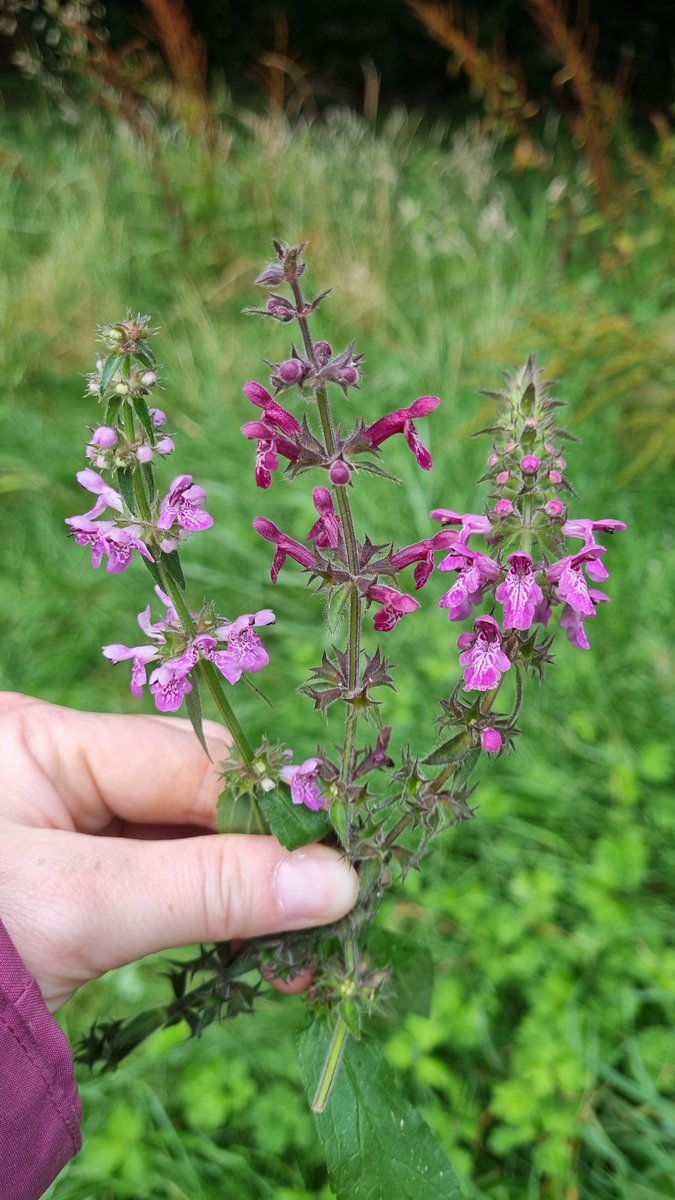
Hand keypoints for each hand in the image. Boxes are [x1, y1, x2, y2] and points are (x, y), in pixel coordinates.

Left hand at [0, 693, 357, 1011]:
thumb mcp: (81, 909)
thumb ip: (209, 888)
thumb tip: (336, 882)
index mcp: (41, 741)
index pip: (184, 761)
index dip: (265, 807)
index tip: (335, 859)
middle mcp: (58, 772)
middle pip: (191, 795)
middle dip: (259, 849)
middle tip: (332, 900)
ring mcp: (67, 830)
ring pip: (185, 844)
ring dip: (243, 889)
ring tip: (307, 933)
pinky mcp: (78, 884)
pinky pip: (164, 885)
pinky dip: (212, 916)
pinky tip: (262, 944)